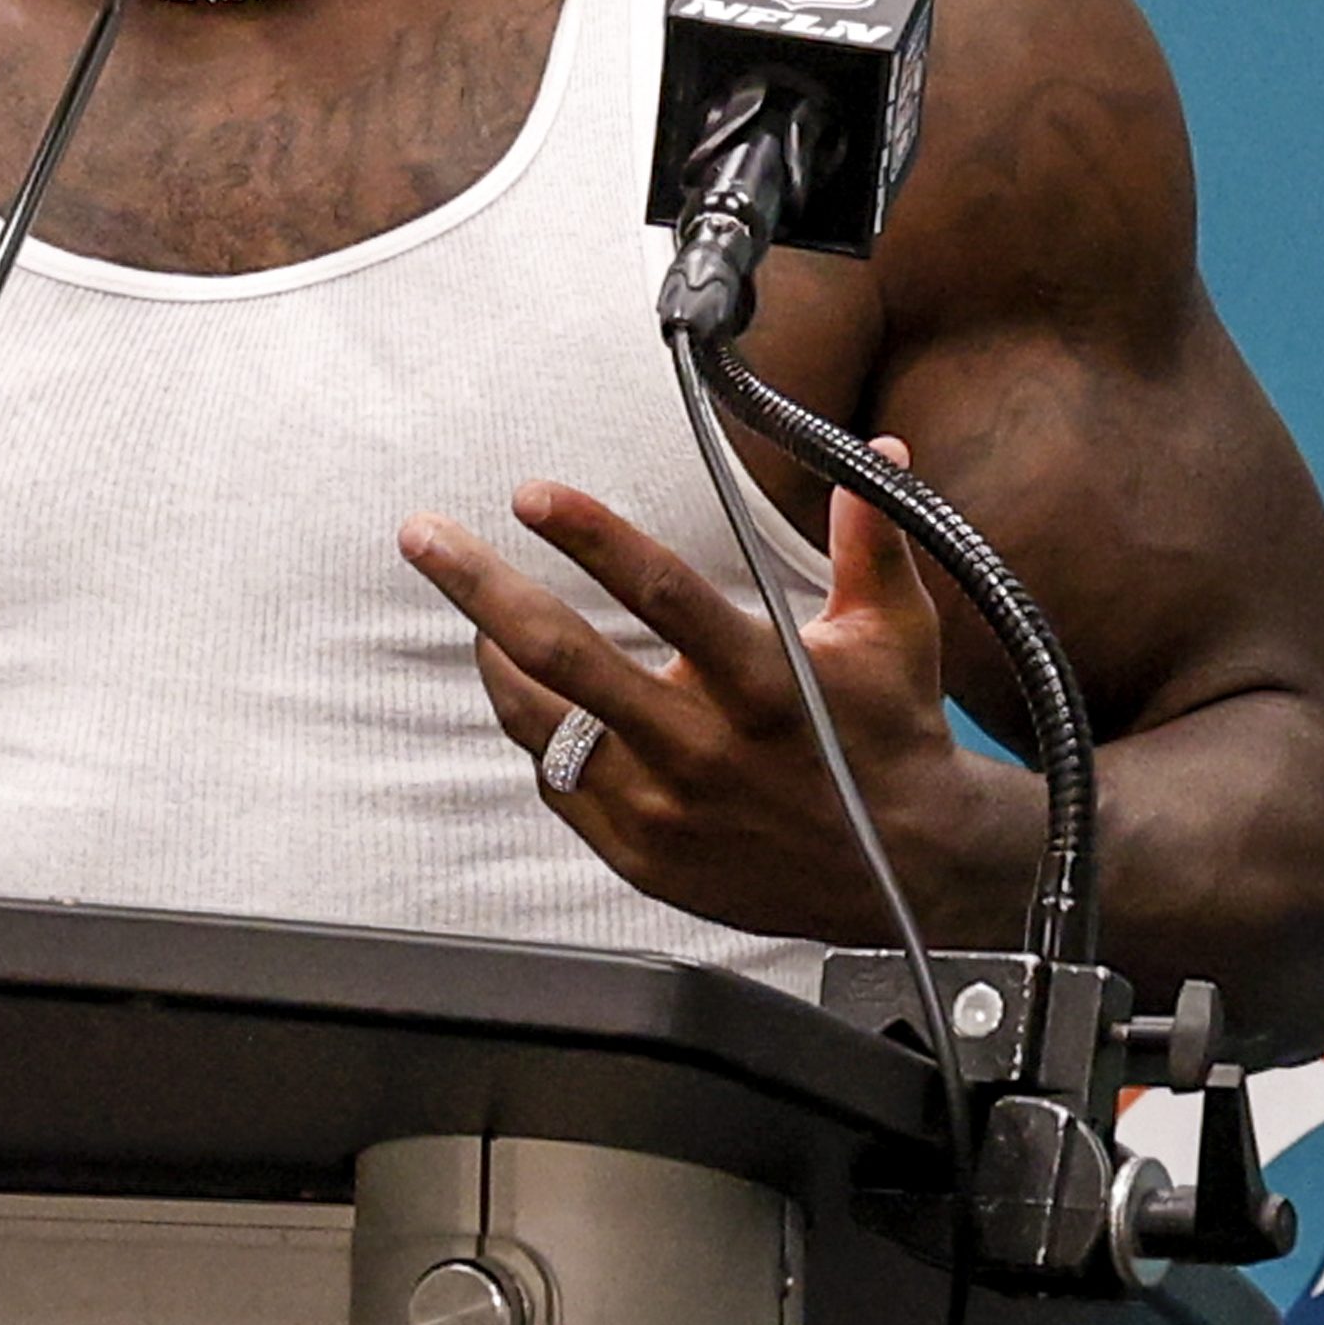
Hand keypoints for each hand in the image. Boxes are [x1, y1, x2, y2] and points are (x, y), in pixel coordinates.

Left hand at [397, 463, 985, 943]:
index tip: (531, 494)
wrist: (902, 874)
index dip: (592, 538)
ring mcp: (663, 810)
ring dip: (492, 658)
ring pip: (540, 723)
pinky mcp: (641, 855)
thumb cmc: (888, 734)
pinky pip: (558, 781)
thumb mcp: (897, 633)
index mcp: (763, 682)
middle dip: (479, 587)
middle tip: (421, 536)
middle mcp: (703, 747)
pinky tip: (530, 693)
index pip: (663, 594)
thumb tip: (881, 450)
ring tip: (473, 616)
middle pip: (563, 656)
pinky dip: (536, 730)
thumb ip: (874, 540)